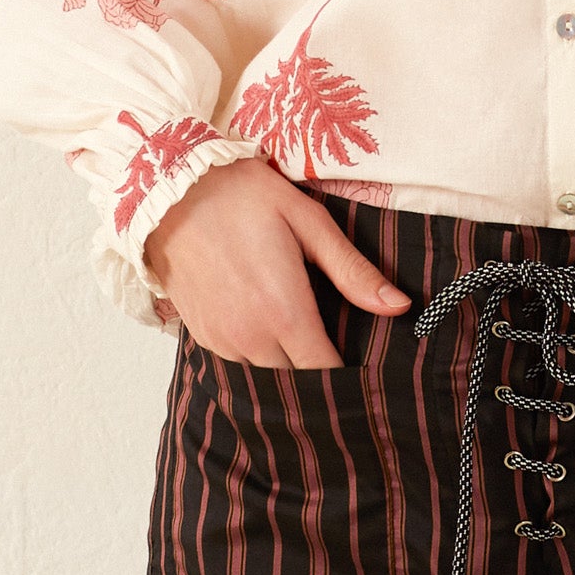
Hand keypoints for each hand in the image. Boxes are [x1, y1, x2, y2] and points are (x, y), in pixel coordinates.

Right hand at [142, 156, 409, 366]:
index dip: (348, 378)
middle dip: (321, 377)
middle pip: (297, 383)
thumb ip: (353, 271)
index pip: (325, 373)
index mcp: (284, 311)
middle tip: (341, 355)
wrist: (174, 190)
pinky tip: (272, 332)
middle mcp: (250, 337)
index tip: (367, 371)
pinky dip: (260, 359)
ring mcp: (222, 341)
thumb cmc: (247, 198)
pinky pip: (239, 365)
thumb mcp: (310, 222)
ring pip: (267, 379)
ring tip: (309, 344)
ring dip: (289, 369)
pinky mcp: (202, 337)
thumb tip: (400, 306)